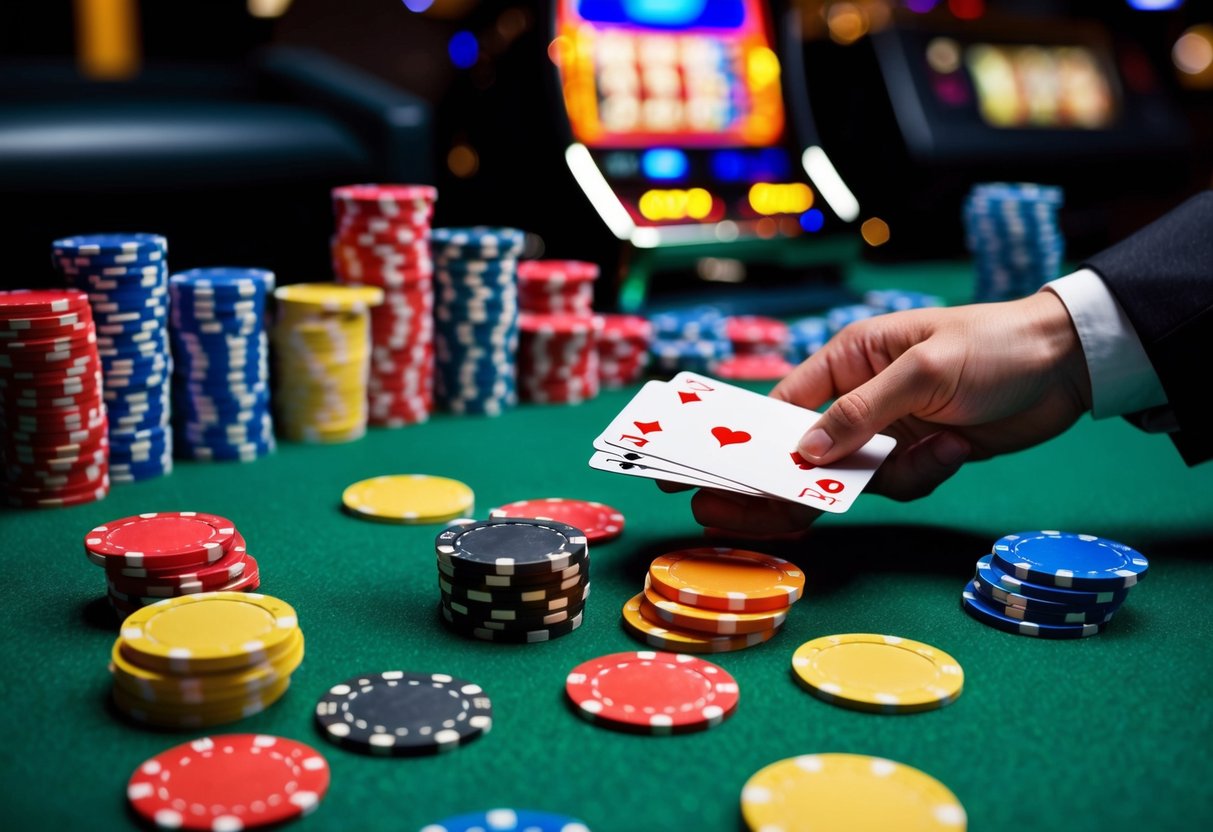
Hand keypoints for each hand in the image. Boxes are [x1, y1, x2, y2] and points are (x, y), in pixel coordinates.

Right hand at [689, 290, 1092, 536]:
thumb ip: (861, 412)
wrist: (1068, 366)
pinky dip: (929, 475)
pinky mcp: (917, 459)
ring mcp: (887, 432)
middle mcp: (858, 399)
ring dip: (891, 476)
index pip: (781, 406)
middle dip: (777, 484)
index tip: (705, 471)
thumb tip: (804, 451)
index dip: (743, 440)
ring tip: (940, 450)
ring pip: (853, 479)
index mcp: (847, 360)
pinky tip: (964, 445)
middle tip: (732, 516)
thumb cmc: (990, 346)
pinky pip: (899, 487)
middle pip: (801, 453)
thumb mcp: (923, 370)